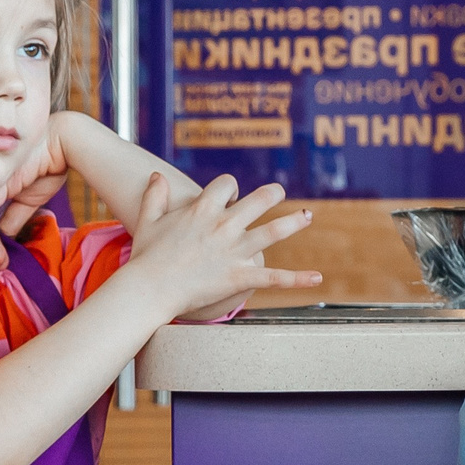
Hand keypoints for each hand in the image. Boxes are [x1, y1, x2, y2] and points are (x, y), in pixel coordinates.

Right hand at [119, 170, 317, 320]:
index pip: (227, 185)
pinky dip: (298, 278)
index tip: (231, 196)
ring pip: (273, 231)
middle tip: (279, 192)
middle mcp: (224, 226)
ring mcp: (235, 251)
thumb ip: (154, 196)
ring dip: (293, 223)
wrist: (150, 288)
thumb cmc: (147, 256)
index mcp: (203, 209)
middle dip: (271, 194)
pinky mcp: (240, 276)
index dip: (230, 188)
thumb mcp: (147, 220)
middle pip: (258, 201)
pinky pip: (275, 278)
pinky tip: (317, 278)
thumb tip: (157, 176)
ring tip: (307, 216)